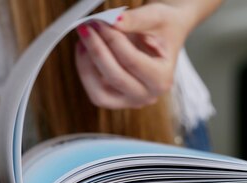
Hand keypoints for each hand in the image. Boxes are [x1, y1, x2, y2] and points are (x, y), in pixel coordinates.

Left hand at [74, 2, 195, 109]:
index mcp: (163, 79)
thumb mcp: (156, 18)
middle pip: (115, 78)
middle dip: (97, 51)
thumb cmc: (163, 28)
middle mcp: (147, 95)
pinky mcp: (115, 99)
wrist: (163, 37)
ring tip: (83, 41)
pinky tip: (84, 51)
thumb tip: (112, 21)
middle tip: (87, 29)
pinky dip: (85, 71)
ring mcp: (130, 100)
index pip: (132, 61)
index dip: (112, 40)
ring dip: (86, 65)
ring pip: (99, 93)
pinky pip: (94, 91)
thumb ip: (135, 20)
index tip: (99, 23)